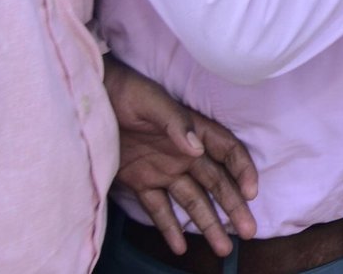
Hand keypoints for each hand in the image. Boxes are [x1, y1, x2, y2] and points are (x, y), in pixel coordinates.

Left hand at [105, 57, 258, 257]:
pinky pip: (158, 208)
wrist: (92, 100)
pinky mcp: (141, 182)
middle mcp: (184, 154)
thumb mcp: (151, 102)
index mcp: (193, 130)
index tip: (250, 192)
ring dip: (208, 224)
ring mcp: (164, 170)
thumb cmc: (127, 93)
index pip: (227, 151)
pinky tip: (178, 248)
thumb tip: (197, 149)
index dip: (242, 170)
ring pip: (192, 201)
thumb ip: (175, 124)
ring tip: (222, 249)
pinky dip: (168, 228)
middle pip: (216, 182)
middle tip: (248, 230)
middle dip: (233, 206)